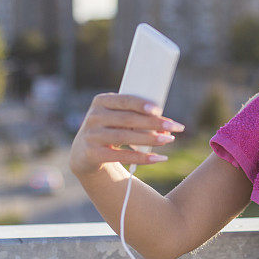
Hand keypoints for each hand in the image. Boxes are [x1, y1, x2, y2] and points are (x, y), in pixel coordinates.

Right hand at [69, 93, 184, 175]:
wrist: (84, 153)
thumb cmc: (109, 129)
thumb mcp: (116, 118)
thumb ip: (135, 116)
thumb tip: (165, 123)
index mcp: (101, 101)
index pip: (124, 101)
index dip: (141, 105)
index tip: (159, 110)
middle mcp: (93, 117)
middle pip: (127, 119)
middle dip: (153, 123)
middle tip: (174, 127)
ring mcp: (91, 136)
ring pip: (125, 137)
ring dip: (150, 139)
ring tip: (168, 140)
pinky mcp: (92, 154)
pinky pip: (121, 156)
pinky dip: (142, 158)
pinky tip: (158, 158)